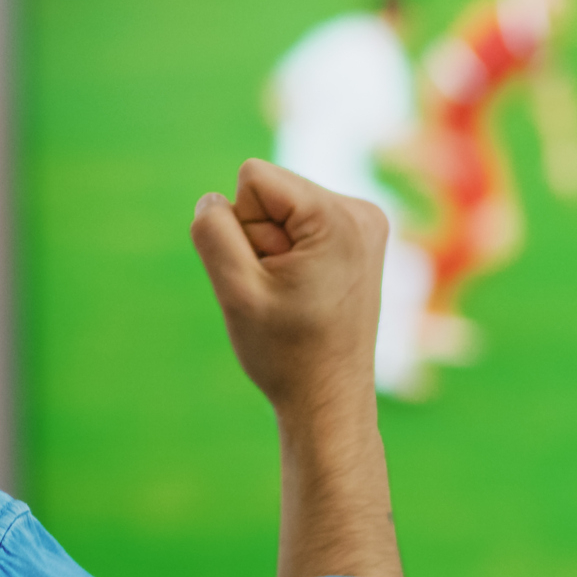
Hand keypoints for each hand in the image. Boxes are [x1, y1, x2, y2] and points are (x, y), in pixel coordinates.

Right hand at [189, 160, 388, 419]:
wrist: (328, 398)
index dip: (244, 228)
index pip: (254, 178)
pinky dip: (292, 257)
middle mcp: (362, 211)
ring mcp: (365, 225)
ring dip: (274, 251)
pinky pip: (299, 226)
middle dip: (261, 239)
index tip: (268, 276)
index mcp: (340, 217)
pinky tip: (305, 293)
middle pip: (271, 192)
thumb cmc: (286, 353)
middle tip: (283, 293)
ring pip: (282, 210)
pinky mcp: (358, 240)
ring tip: (294, 296)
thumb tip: (212, 199)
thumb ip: (214, 234)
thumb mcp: (236, 292)